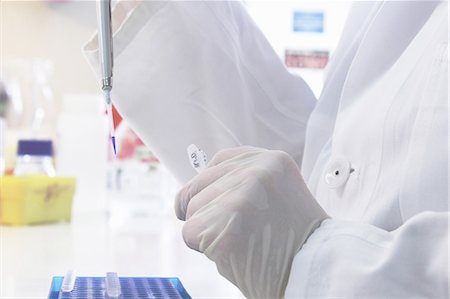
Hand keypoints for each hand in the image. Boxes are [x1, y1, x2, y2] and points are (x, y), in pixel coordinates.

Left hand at [175, 147, 327, 297]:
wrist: (314, 272)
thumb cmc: (292, 239)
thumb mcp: (278, 191)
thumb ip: (244, 180)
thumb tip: (195, 189)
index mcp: (271, 160)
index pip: (219, 162)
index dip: (211, 186)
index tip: (218, 204)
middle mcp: (256, 171)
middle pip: (199, 185)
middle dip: (206, 210)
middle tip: (236, 230)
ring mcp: (240, 197)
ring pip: (191, 210)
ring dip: (206, 230)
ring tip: (240, 241)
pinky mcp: (225, 225)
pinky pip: (189, 233)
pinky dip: (203, 248)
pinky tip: (232, 252)